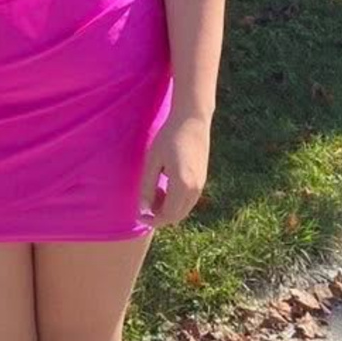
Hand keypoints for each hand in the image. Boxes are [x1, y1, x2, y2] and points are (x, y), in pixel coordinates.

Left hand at [137, 110, 210, 226]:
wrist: (192, 120)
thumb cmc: (169, 137)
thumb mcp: (152, 161)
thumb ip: (147, 187)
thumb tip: (143, 209)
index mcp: (182, 184)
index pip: (167, 215)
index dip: (152, 220)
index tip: (139, 215)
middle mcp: (195, 188)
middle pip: (177, 216)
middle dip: (159, 215)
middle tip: (145, 201)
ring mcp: (201, 184)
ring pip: (184, 209)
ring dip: (168, 207)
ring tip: (155, 189)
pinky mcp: (202, 179)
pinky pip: (189, 200)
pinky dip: (176, 201)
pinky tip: (166, 185)